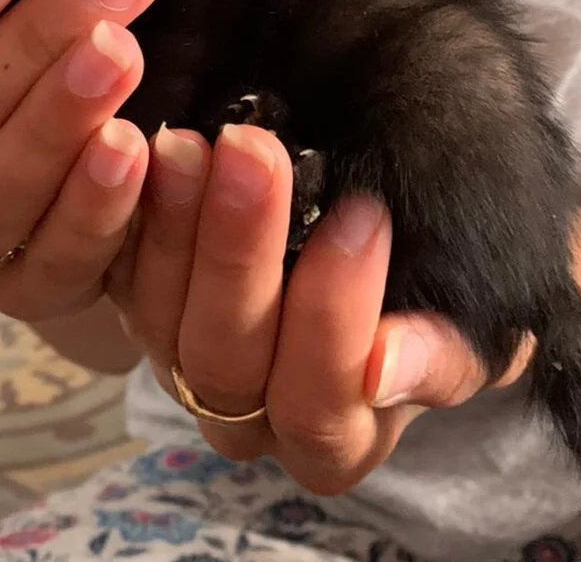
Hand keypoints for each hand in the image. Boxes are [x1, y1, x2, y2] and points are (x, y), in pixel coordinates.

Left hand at [113, 123, 533, 494]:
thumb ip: (436, 353)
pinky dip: (128, 208)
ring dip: (172, 221)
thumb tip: (383, 368)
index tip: (361, 213)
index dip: (334, 317)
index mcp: (330, 438)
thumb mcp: (466, 323)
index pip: (318, 404)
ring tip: (190, 141)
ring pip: (156, 313)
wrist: (386, 240)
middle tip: (254, 152)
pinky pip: (115, 268)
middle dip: (239, 249)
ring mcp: (179, 358)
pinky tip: (144, 145)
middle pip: (224, 356)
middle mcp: (243, 413)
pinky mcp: (136, 300)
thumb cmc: (433, 288)